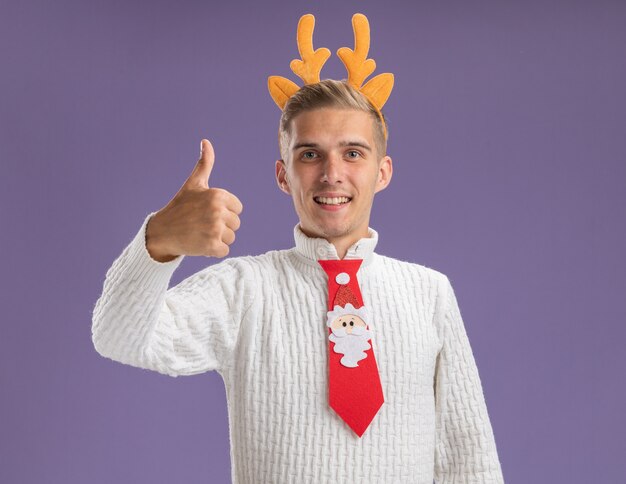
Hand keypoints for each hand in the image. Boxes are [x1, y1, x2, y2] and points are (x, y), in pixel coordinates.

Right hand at [146, 139, 242, 261]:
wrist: (162, 232)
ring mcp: (215, 228)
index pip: (238, 208)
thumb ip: (205, 164)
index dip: (224, 212)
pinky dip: (213, 251)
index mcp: (218, 194)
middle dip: (221, 227)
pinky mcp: (211, 245)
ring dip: (218, 239)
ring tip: (200, 233)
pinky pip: (224, 251)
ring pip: (231, 238)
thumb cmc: (180, 206)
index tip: (207, 211)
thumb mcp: (194, 183)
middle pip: (235, 224)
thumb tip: (206, 141)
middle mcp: (218, 210)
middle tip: (202, 224)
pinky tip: (200, 243)